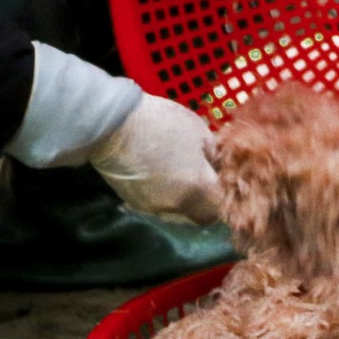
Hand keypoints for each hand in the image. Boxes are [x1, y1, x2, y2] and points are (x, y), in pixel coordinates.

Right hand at [89, 94, 220, 225]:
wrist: (112, 124)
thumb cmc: (161, 123)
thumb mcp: (200, 131)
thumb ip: (215, 156)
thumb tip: (219, 167)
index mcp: (197, 190)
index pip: (221, 209)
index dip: (226, 197)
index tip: (224, 181)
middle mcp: (175, 207)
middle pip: (199, 215)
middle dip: (206, 200)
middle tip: (204, 175)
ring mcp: (152, 208)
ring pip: (178, 212)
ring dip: (184, 198)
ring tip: (180, 171)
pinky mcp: (133, 202)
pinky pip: (158, 205)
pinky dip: (164, 194)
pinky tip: (160, 173)